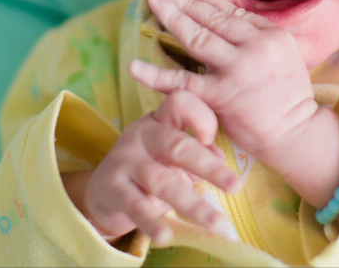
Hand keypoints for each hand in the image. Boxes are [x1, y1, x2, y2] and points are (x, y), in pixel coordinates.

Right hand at [69, 89, 239, 244]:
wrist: (102, 190)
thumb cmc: (150, 167)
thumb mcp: (173, 156)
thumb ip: (198, 154)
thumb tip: (220, 159)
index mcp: (160, 120)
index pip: (180, 103)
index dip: (201, 117)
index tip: (213, 138)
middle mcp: (141, 135)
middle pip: (178, 146)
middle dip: (209, 167)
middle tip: (235, 186)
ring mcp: (124, 161)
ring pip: (162, 181)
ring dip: (192, 204)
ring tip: (218, 224)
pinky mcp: (112, 189)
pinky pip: (135, 206)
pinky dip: (152, 222)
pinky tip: (166, 236)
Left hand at [134, 0, 318, 162]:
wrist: (297, 134)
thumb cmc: (290, 97)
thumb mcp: (285, 56)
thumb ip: (259, 36)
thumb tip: (229, 15)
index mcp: (271, 36)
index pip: (232, 12)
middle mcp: (255, 47)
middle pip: (211, 18)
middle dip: (183, 1)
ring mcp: (237, 70)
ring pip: (197, 37)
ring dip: (171, 16)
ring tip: (152, 1)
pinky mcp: (221, 95)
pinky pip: (182, 81)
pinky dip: (155, 73)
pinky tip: (135, 65)